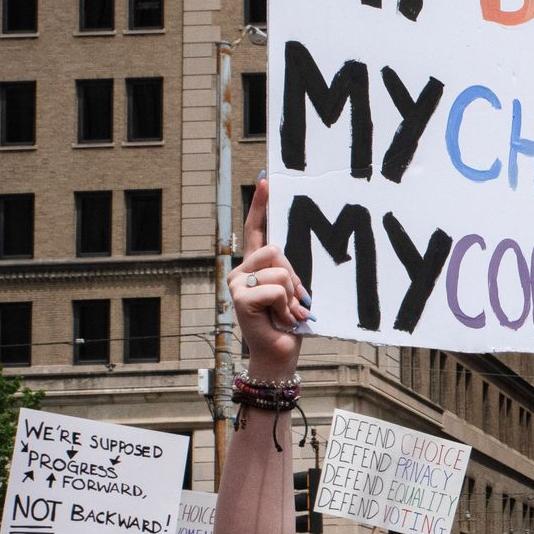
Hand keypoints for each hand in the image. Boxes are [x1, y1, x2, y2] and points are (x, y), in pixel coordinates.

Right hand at [229, 178, 310, 378]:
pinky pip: (275, 288)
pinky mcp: (239, 299)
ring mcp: (236, 284)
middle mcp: (240, 271)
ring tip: (288, 312)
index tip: (268, 179)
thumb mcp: (293, 291)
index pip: (256, 229)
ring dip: (293, 294)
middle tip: (296, 301)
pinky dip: (286, 306)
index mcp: (255, 266)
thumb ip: (290, 272)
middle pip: (277, 249)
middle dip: (295, 276)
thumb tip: (292, 259)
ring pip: (279, 268)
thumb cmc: (289, 323)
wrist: (280, 354)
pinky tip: (281, 319)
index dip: (261, 204)